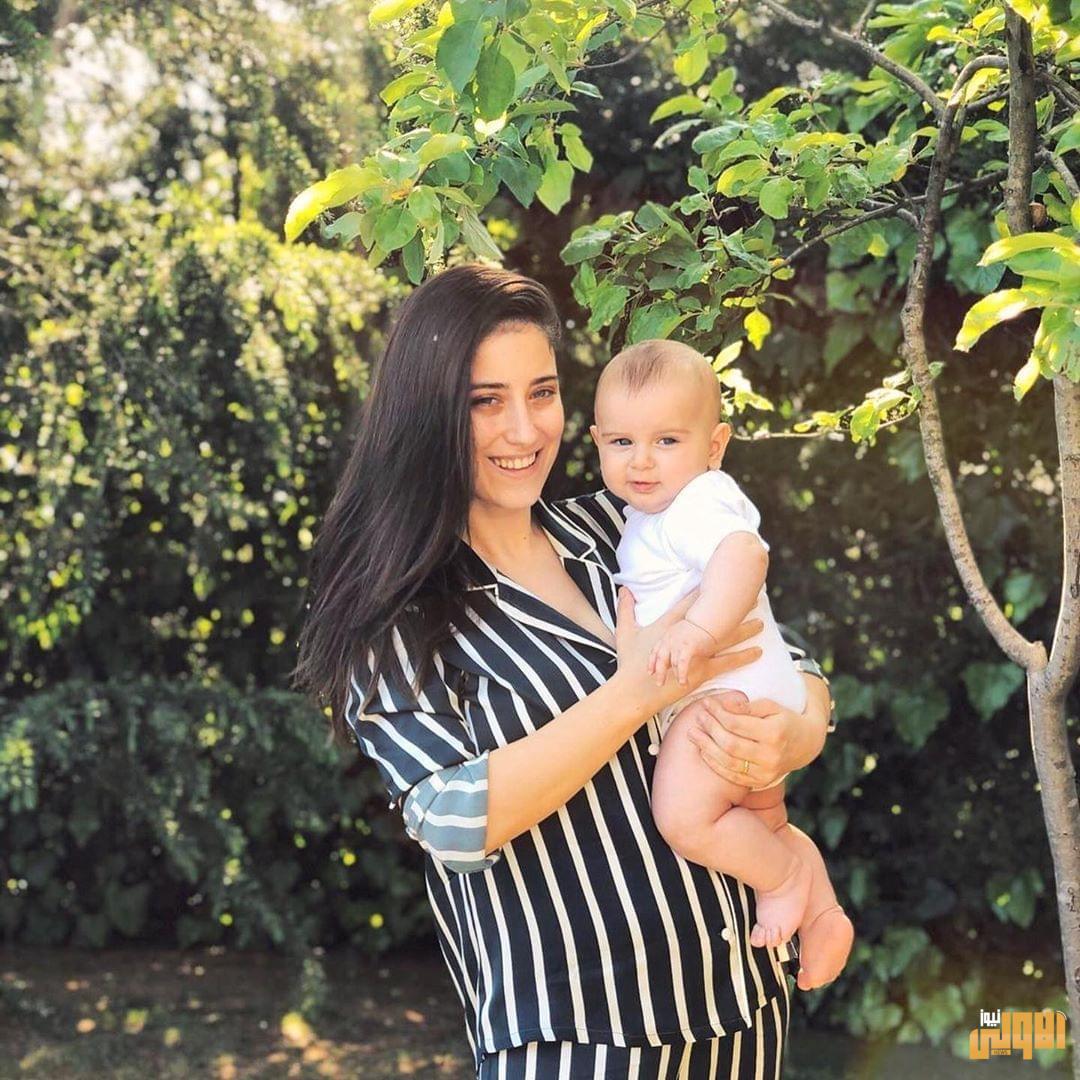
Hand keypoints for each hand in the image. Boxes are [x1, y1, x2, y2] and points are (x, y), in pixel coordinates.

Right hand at [614, 587, 762, 717]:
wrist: (634, 690)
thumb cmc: (629, 663)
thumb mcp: (625, 632)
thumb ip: (626, 608)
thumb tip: (624, 588)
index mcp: (670, 625)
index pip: (690, 604)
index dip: (705, 590)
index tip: (718, 578)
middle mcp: (686, 636)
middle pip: (714, 617)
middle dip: (733, 606)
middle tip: (751, 596)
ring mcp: (696, 654)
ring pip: (725, 638)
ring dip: (744, 630)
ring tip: (761, 621)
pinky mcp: (702, 671)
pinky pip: (727, 662)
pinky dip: (743, 657)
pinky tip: (758, 652)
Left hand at [648, 619, 716, 686]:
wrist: (707, 619)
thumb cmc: (697, 628)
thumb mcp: (680, 634)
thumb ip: (674, 644)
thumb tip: (673, 658)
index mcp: (667, 636)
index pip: (655, 651)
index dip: (652, 662)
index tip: (650, 672)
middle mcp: (669, 640)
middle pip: (660, 659)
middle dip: (659, 672)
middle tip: (659, 683)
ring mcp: (677, 643)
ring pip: (672, 663)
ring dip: (676, 675)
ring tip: (680, 684)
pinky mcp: (687, 647)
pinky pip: (681, 664)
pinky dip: (681, 674)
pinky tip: (683, 682)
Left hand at [684, 682, 826, 788]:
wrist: (805, 744)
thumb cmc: (784, 720)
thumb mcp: (772, 706)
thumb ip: (748, 706)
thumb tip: (725, 705)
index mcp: (775, 733)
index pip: (737, 724)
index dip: (718, 713)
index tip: (707, 703)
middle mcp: (771, 756)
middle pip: (730, 744)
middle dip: (710, 729)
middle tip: (699, 717)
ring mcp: (766, 772)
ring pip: (728, 762)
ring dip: (706, 747)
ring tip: (693, 734)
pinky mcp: (760, 781)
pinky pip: (732, 775)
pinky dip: (715, 764)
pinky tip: (704, 751)